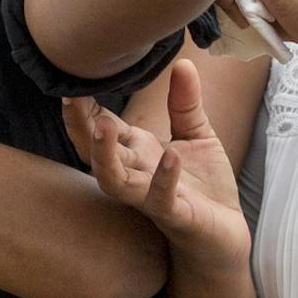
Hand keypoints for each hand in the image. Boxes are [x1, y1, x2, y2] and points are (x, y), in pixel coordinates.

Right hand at [66, 61, 250, 273]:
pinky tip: (170, 156)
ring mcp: (152, 197)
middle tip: (71, 97)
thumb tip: (183, 62)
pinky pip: (163, 200)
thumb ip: (186, 102)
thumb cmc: (206, 187)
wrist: (227, 235)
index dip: (86, 107)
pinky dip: (164, 179)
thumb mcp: (197, 134)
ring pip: (115, 181)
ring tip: (105, 125)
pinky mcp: (178, 216)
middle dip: (81, 127)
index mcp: (138, 152)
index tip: (73, 79)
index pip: (103, 127)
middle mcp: (137, 174)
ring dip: (106, 155)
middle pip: (96, 153)